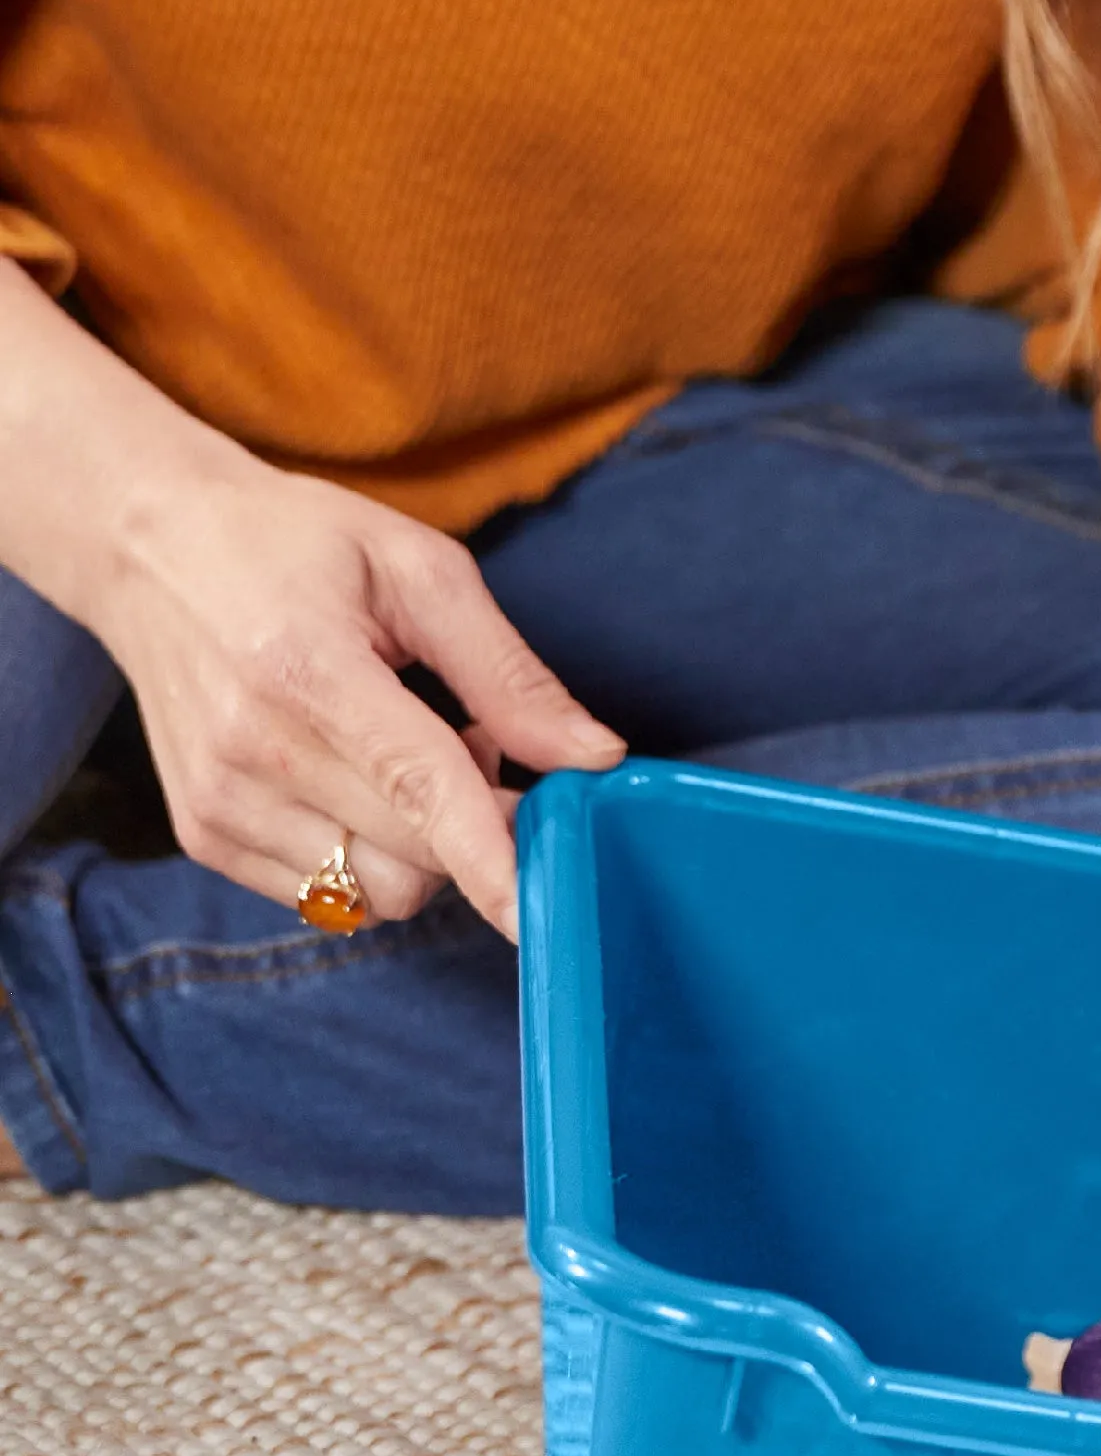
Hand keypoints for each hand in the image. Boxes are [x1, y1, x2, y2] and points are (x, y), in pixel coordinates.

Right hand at [75, 438, 624, 940]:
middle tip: (478, 737)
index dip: (487, 853)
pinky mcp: (202, 836)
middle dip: (480, 821)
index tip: (538, 910)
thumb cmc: (296, 545)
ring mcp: (216, 804)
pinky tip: (364, 782)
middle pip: (411, 854)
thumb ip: (511, 673)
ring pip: (373, 891)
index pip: (415, 786)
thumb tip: (594, 756)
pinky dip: (371, 856)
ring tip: (412, 751)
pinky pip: (326, 895)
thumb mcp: (420, 571)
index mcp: (305, 671)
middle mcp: (248, 752)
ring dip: (426, 844)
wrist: (152, 551)